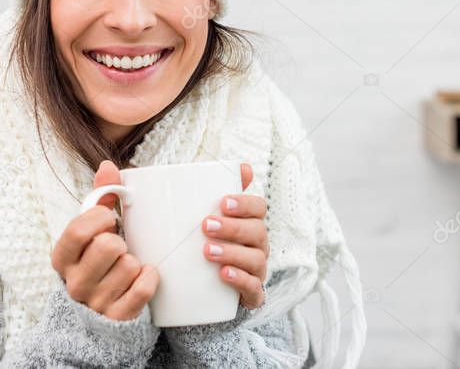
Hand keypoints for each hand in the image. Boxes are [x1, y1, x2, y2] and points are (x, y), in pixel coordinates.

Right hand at [50, 160, 159, 320]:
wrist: (97, 315)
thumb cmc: (96, 262)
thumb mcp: (92, 232)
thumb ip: (100, 198)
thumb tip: (108, 166)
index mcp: (62, 259)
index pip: (78, 230)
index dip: (100, 219)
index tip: (109, 221)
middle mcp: (74, 283)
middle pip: (108, 246)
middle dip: (121, 243)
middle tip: (119, 249)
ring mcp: (95, 304)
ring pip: (130, 266)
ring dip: (135, 262)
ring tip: (126, 268)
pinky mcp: (117, 318)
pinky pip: (143, 288)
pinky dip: (149, 279)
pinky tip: (141, 278)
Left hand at [200, 162, 268, 308]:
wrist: (200, 286)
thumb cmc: (205, 241)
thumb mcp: (205, 215)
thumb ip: (212, 189)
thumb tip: (240, 166)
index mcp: (250, 222)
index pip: (259, 207)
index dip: (245, 203)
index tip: (222, 202)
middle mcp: (258, 245)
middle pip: (257, 231)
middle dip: (233, 228)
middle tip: (205, 226)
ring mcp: (256, 270)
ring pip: (256, 259)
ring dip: (233, 253)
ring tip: (207, 251)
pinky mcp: (251, 294)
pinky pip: (254, 289)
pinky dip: (240, 279)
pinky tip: (223, 274)